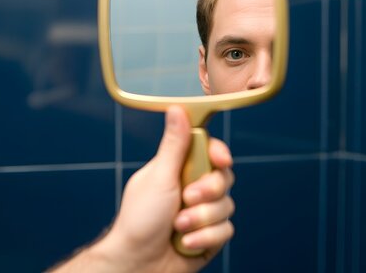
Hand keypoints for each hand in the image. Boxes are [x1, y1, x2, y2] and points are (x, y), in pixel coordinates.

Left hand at [51, 106, 233, 272]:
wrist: (138, 264)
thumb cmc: (139, 220)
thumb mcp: (159, 177)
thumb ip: (174, 145)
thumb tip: (177, 109)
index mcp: (179, 169)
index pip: (210, 151)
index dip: (219, 154)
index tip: (219, 159)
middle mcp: (194, 188)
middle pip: (224, 177)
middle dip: (208, 191)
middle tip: (187, 198)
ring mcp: (203, 213)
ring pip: (227, 206)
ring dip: (201, 219)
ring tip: (177, 227)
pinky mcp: (210, 236)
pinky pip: (226, 230)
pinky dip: (204, 238)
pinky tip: (185, 243)